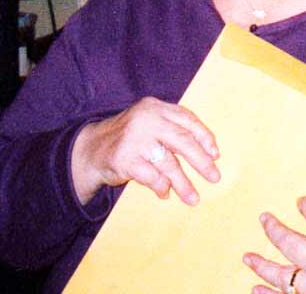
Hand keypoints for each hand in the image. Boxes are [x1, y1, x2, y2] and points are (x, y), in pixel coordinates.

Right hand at [71, 96, 219, 204]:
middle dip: (201, 161)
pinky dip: (161, 187)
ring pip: (168, 163)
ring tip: (193, 198)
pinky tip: (165, 193)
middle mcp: (147, 119)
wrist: (91, 149)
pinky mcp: (124, 158)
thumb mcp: (150, 124)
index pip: (187, 119)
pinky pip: (151, 177)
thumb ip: (174, 131)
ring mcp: (134, 138)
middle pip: (182, 140)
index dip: (204, 137)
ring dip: (183, 183)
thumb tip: (209, 153)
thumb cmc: (130, 138)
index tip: (215, 155)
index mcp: (156, 107)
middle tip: (214, 177)